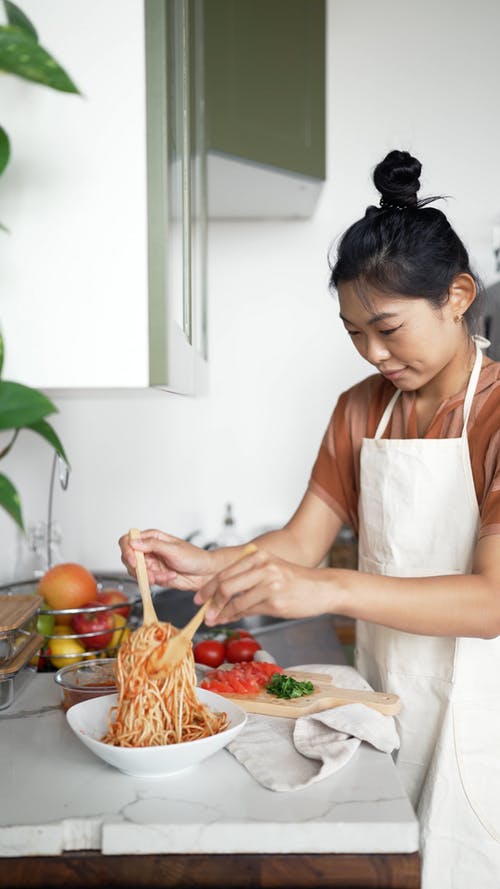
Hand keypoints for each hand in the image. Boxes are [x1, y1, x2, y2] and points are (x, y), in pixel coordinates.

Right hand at [118, 529, 215, 590]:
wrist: (205, 573)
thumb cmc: (194, 557)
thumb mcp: (173, 549)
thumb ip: (153, 545)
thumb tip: (134, 542)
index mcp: (152, 537)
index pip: (128, 540)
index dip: (127, 550)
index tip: (135, 561)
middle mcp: (149, 550)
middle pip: (129, 558)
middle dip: (139, 568)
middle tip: (150, 574)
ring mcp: (151, 563)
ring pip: (137, 572)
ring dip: (150, 576)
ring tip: (164, 575)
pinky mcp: (155, 575)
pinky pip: (147, 580)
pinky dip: (157, 581)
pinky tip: (169, 577)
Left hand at [193, 547, 333, 624]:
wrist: (323, 588)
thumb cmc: (296, 582)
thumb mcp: (271, 571)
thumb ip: (248, 579)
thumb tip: (224, 597)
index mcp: (259, 556)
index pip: (226, 571)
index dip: (209, 587)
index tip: (200, 598)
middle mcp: (263, 567)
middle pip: (225, 584)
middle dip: (210, 600)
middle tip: (202, 611)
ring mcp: (269, 584)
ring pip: (234, 599)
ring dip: (220, 612)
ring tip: (213, 619)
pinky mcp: (275, 602)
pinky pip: (248, 610)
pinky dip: (234, 616)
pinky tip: (229, 619)